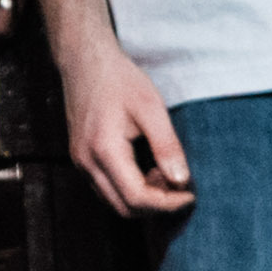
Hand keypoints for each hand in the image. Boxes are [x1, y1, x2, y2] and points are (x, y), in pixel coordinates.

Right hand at [58, 31, 189, 216]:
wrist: (85, 62)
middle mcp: (87, 163)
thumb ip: (167, 145)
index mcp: (104, 150)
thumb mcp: (151, 107)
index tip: (190, 194)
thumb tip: (181, 180)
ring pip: (114, 202)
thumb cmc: (119, 79)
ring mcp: (81, 163)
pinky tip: (147, 167)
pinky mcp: (82, 159)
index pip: (137, 198)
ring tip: (164, 171)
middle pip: (124, 208)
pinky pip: (107, 189)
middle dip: (156, 205)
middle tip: (178, 183)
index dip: (167, 203)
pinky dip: (130, 189)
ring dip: (143, 198)